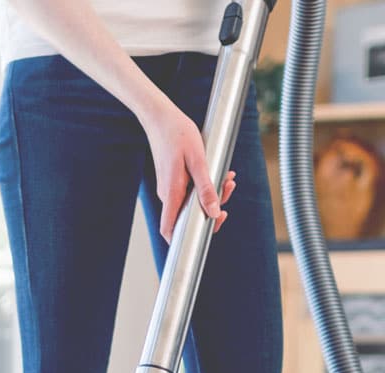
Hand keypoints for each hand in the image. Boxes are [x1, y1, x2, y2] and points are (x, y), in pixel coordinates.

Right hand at [143, 100, 235, 242]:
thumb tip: (213, 212)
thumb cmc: (178, 133)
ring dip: (211, 194)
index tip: (208, 230)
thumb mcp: (198, 160)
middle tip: (228, 191)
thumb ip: (206, 188)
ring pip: (190, 201)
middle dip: (211, 208)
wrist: (160, 116)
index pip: (170, 229)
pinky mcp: (171, 179)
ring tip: (228, 178)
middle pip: (187, 216)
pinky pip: (188, 190)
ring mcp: (168, 187)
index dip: (185, 239)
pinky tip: (218, 172)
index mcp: (172, 193)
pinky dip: (204, 185)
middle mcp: (167, 194)